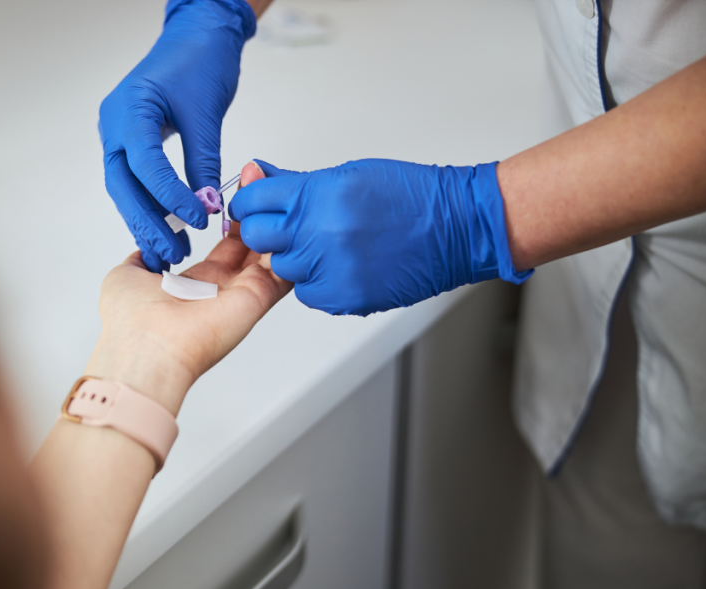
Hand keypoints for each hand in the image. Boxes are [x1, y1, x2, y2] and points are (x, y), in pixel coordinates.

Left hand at [87, 163, 288, 413]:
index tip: (234, 194)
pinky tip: (284, 210)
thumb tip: (142, 253)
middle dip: (254, 212)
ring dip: (272, 220)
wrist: (146, 348)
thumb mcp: (125, 276)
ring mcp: (241, 294)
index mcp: (191, 286)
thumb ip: (140, 260)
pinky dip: (287, 241)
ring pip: (268, 253)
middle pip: (250, 246)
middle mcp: (219, 291)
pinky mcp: (258, 298)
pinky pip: (282, 269)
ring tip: (271, 185)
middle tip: (257, 179)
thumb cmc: (130, 321)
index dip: (231, 220)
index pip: (222, 249)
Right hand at [99, 0, 256, 273]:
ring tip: (170, 251)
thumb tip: (207, 204)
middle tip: (172, 253)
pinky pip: (136, 182)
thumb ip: (203, 161)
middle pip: (124, 186)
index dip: (170, 198)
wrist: (198, 36)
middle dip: (147, 223)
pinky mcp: (131, 144)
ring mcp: (119, 136)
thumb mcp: (206, 113)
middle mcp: (115, 126)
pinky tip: (167, 229)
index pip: (145, 166)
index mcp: (129, 111)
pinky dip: (152, 206)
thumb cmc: (201, 60)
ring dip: (147, 221)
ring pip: (127, 189)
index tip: (197, 220)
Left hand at [228, 159, 532, 315]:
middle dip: (266, 232)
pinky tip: (342, 265)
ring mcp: (330, 269)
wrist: (456, 228)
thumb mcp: (346, 175)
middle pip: (258, 238)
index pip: (254, 200)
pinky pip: (308, 292)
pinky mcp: (343, 297)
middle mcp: (319, 233)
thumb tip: (257, 175)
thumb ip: (295, 183)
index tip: (253, 205)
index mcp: (317, 196)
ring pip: (282, 268)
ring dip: (296, 257)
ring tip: (328, 244)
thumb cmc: (410, 197)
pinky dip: (318, 281)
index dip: (249, 202)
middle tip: (286, 227)